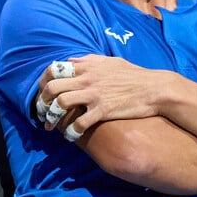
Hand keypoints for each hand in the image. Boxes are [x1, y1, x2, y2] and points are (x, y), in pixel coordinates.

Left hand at [34, 55, 165, 135]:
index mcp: (87, 66)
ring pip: (60, 104)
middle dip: (42, 102)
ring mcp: (94, 94)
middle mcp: (86, 79)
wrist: (155, 89)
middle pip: (52, 88)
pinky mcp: (102, 110)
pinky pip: (79, 123)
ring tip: (50, 126)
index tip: (42, 92)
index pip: (54, 69)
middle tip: (41, 112)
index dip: (43, 81)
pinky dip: (70, 132)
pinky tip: (70, 136)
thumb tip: (71, 60)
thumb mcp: (110, 61)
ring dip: (51, 117)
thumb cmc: (134, 75)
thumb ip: (88, 60)